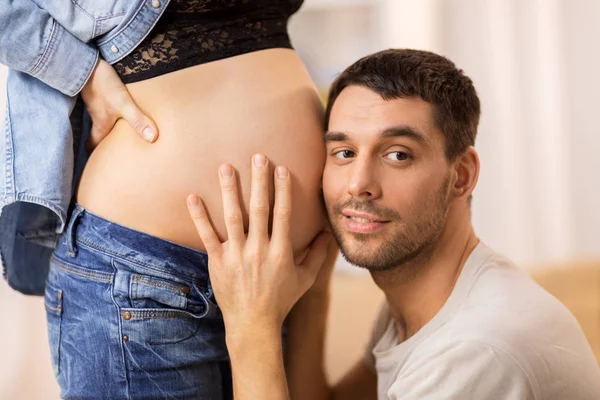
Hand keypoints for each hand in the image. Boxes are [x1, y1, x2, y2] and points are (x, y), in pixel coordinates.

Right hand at [80, 58, 158, 151]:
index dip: (95, 155)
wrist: (84, 59)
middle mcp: (96, 115)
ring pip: (100, 118)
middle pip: (96, 133)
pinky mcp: (96, 89)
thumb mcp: (123, 104)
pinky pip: (102, 104)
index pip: (93, 145)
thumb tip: (152, 139)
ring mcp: (94, 102)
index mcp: (100, 124)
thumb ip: (138, 121)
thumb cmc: (102, 83)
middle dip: (102, 142)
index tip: (97, 164)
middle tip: (111, 149)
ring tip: (118, 130)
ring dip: (107, 125)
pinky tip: (117, 106)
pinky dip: (108, 109)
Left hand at [186, 154, 331, 333]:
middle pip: (258, 209)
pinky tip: (192, 196)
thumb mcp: (306, 279)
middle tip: (258, 157)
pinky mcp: (218, 261)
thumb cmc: (281, 299)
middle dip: (258, 181)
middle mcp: (258, 250)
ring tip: (226, 167)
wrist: (253, 324)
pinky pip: (207, 235)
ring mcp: (236, 255)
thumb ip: (317, 255)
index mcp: (281, 251)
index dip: (282, 190)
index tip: (281, 169)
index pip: (283, 214)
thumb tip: (328, 233)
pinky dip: (199, 216)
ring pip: (232, 217)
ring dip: (229, 190)